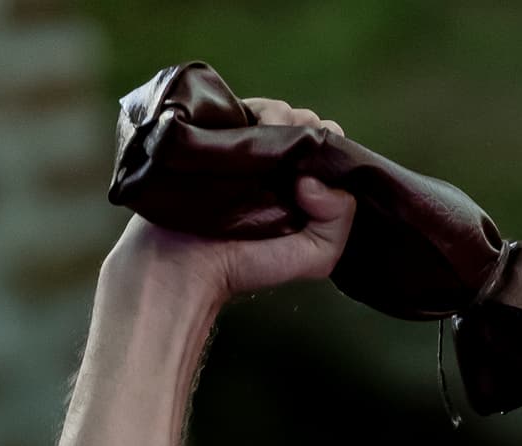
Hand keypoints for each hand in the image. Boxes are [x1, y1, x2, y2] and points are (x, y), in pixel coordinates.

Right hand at [106, 99, 355, 307]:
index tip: (318, 157)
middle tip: (290, 151)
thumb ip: (337, 221)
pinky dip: (244, 110)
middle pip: (304, 120)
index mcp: (300, 183)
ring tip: (265, 140)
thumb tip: (317, 180)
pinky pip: (234, 106)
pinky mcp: (211, 132)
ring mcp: (241, 145)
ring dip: (276, 117)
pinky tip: (243, 127)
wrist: (183, 261)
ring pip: (273, 110)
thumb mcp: (314, 256)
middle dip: (305, 127)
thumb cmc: (246, 263)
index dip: (329, 144)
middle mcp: (275, 160)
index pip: (328, 146)